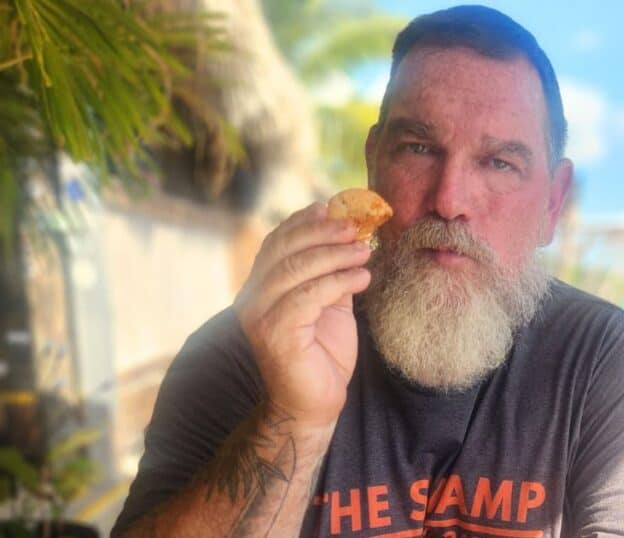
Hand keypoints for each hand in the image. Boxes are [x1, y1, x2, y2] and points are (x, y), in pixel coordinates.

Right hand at [233, 202, 370, 428]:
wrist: (314, 403)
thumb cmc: (323, 353)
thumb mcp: (330, 303)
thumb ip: (331, 271)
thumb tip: (350, 234)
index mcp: (261, 286)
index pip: (277, 241)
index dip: (304, 221)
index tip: (334, 206)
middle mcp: (252, 298)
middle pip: (284, 249)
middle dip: (323, 232)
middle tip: (356, 227)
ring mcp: (258, 316)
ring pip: (296, 269)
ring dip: (335, 255)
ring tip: (365, 251)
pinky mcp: (274, 334)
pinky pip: (308, 296)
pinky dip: (338, 282)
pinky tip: (362, 278)